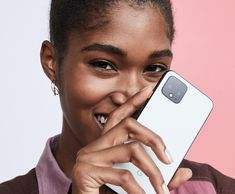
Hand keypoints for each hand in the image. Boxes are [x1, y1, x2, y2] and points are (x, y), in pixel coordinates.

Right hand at [71, 86, 191, 193]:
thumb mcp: (140, 182)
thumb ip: (161, 175)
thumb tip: (185, 171)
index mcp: (105, 145)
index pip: (119, 116)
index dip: (134, 102)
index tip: (149, 90)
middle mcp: (94, 146)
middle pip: (128, 125)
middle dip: (154, 138)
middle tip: (169, 157)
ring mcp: (88, 157)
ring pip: (131, 150)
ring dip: (152, 172)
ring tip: (161, 189)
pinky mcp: (85, 171)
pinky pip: (124, 175)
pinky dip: (140, 190)